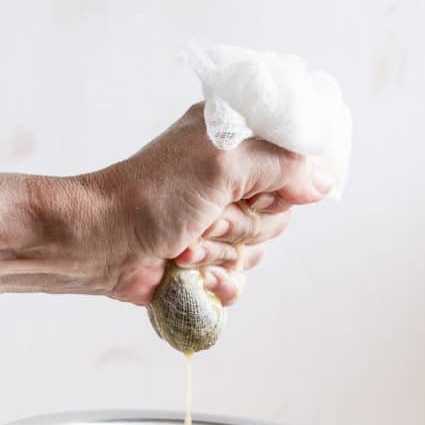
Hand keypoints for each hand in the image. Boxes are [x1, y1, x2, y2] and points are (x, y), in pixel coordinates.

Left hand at [0, 104, 332, 304]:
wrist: (100, 244)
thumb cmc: (152, 196)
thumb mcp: (224, 164)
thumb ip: (282, 166)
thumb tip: (325, 181)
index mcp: (236, 142)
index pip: (295, 163)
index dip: (286, 186)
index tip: (260, 193)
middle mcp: (230, 180)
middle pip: (280, 215)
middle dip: (243, 226)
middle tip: (207, 218)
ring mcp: (217, 222)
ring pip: (257, 251)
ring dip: (221, 254)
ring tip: (185, 245)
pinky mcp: (204, 260)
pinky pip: (237, 281)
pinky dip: (215, 281)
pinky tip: (188, 272)